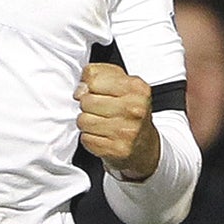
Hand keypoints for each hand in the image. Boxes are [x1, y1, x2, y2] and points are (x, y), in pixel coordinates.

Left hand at [74, 62, 159, 180]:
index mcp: (136, 88)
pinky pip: (86, 139)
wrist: (142, 143)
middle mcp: (134, 109)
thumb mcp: (120, 82)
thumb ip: (98, 73)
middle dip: (87, 105)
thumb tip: (81, 87)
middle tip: (99, 109)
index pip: (94, 79)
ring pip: (83, 120)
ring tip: (99, 122)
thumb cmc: (129, 110)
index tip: (94, 91)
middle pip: (86, 101)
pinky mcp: (118, 149)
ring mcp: (126, 131)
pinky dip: (89, 137)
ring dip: (86, 122)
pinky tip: (101, 135)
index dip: (88, 85)